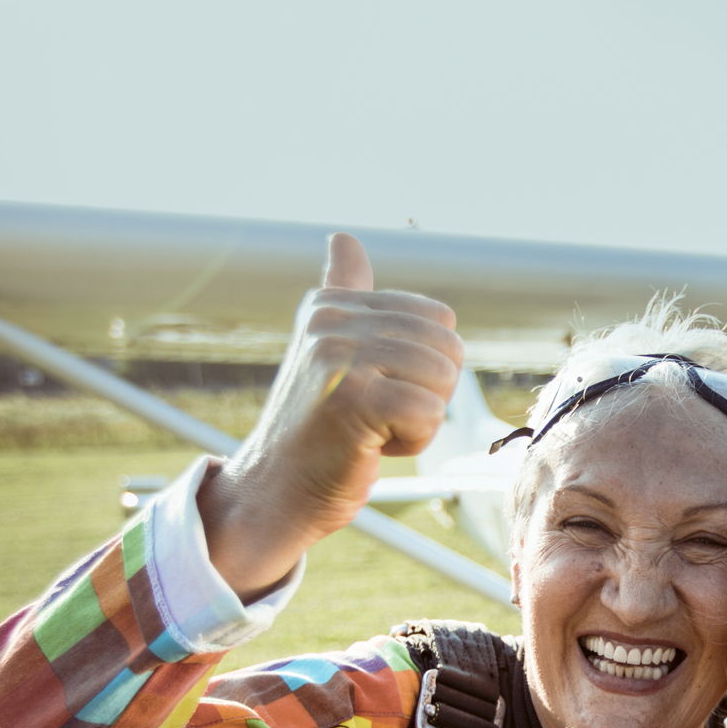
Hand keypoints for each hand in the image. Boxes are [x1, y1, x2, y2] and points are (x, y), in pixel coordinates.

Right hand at [199, 233, 464, 599]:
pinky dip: (413, 442)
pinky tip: (370, 447)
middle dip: (428, 393)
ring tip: (371, 430)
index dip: (424, 366)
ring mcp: (339, 357)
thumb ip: (343, 293)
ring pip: (442, 380)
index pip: (438, 318)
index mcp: (331, 302)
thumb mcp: (325, 349)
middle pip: (448, 347)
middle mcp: (331, 320)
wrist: (277, 491)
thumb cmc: (315, 429)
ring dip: (421, 420)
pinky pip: (430, 413)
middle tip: (376, 417)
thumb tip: (343, 236)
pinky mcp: (353, 399)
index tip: (375, 389)